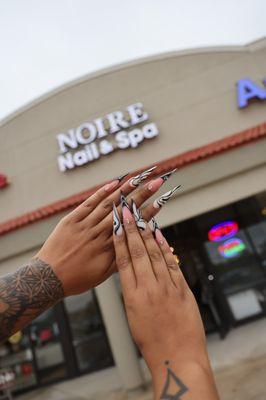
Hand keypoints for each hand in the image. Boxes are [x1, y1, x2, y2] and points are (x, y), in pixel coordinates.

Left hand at [36, 167, 175, 295]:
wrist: (48, 277)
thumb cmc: (77, 278)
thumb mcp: (102, 274)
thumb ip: (120, 259)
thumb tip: (137, 248)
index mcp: (110, 248)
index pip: (134, 226)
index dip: (149, 212)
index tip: (162, 201)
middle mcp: (100, 234)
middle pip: (124, 210)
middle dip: (143, 195)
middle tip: (157, 182)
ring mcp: (85, 225)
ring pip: (109, 203)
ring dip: (125, 189)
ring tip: (139, 177)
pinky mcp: (72, 219)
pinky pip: (89, 203)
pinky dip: (102, 192)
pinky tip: (114, 183)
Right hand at [113, 203, 218, 398]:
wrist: (177, 357)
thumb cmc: (152, 341)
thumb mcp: (133, 316)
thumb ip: (132, 292)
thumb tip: (131, 271)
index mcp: (132, 297)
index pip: (123, 261)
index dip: (119, 240)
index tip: (115, 225)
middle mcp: (149, 288)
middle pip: (138, 252)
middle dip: (131, 229)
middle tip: (127, 211)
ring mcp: (167, 287)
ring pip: (155, 254)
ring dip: (148, 233)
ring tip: (141, 217)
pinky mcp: (182, 289)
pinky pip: (172, 264)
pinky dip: (166, 248)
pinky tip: (160, 236)